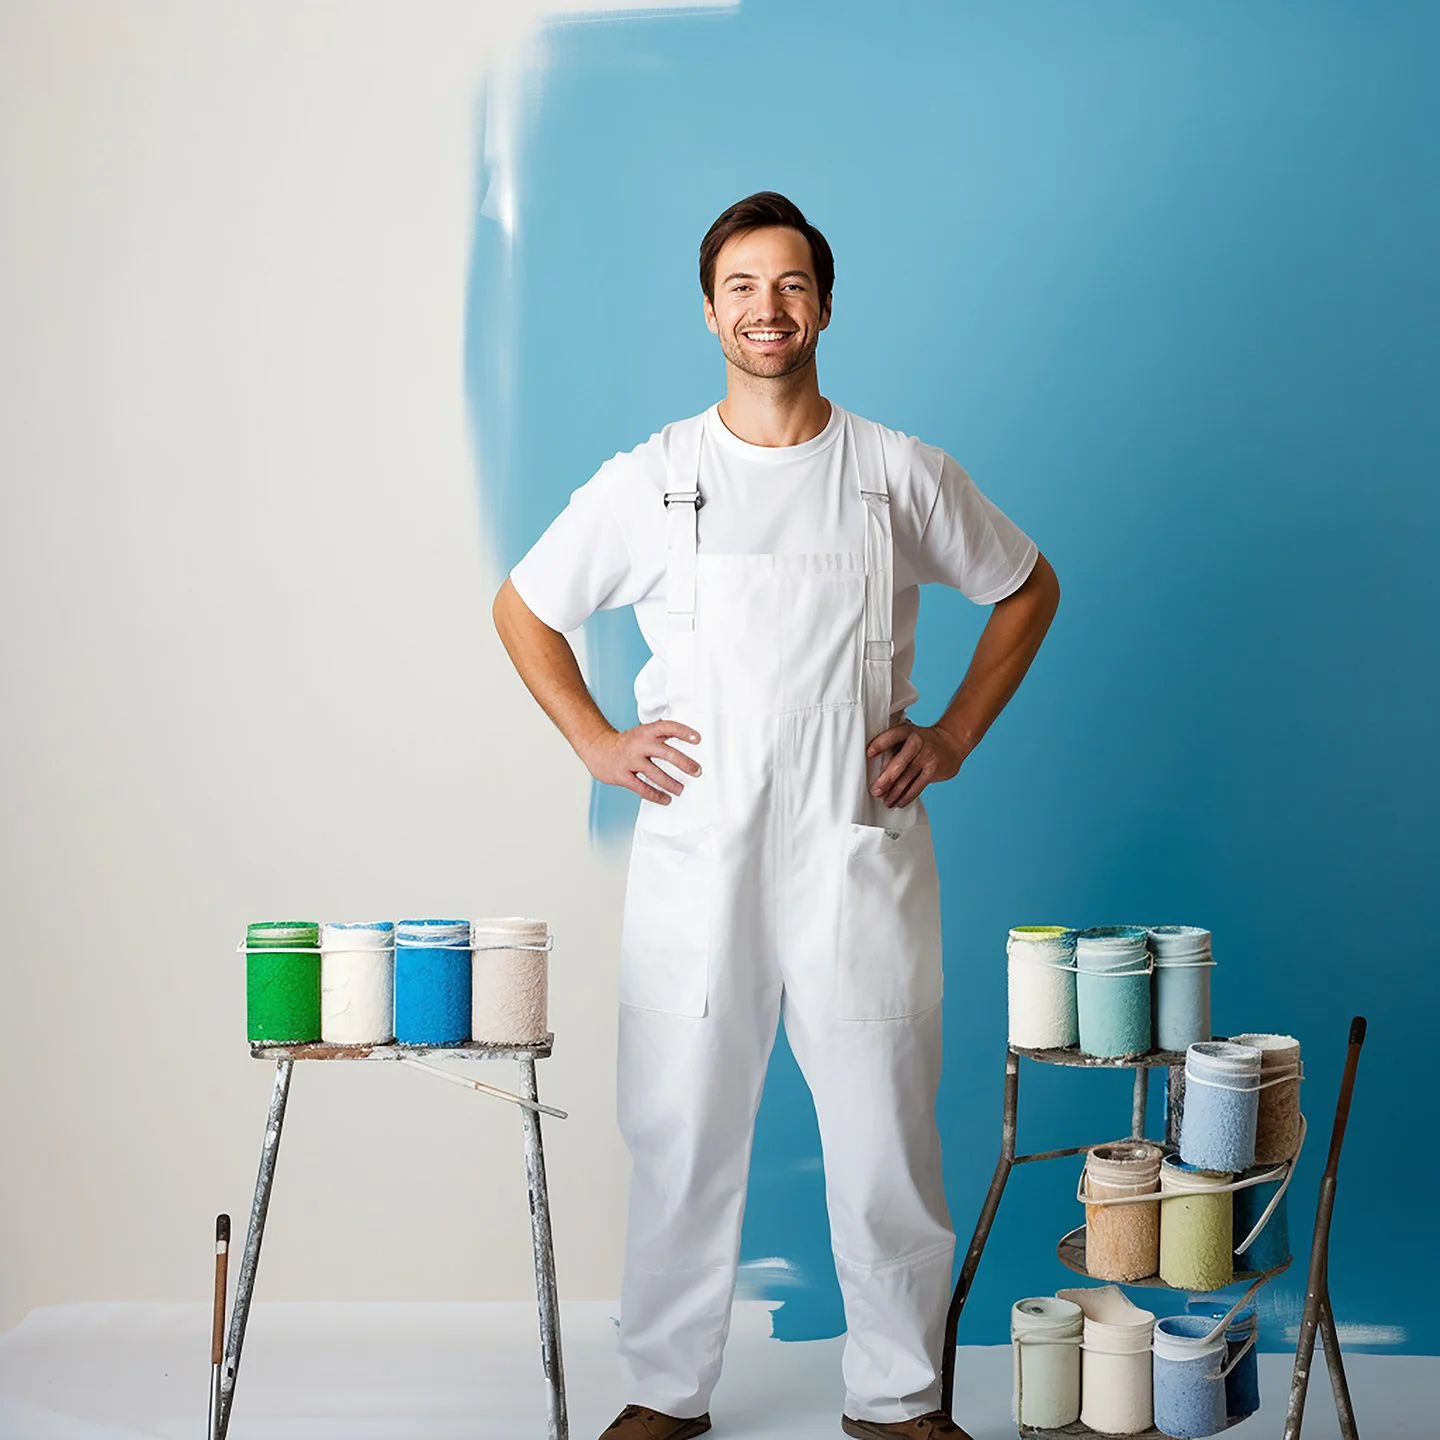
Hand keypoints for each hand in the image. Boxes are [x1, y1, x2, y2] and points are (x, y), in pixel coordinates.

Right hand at [578, 720, 701, 804]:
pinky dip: (656, 795)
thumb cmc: (627, 743)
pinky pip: (642, 788)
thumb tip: (688, 740)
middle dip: (685, 763)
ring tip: (681, 790)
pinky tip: (666, 799)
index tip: (698, 739)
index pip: (668, 727)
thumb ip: (661, 736)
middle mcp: (639, 744)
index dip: (683, 732)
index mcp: (646, 731)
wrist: (598, 748)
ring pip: (656, 774)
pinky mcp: (623, 776)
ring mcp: (630, 760)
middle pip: (667, 753)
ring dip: (672, 784)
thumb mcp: (642, 733)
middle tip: (697, 771)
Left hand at [866, 721, 962, 808]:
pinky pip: (917, 787)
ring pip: (907, 779)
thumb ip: (894, 746)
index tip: (868, 754)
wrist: (951, 742)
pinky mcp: (933, 770)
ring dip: (894, 793)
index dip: (880, 744)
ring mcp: (927, 757)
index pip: (891, 736)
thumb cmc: (923, 741)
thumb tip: (875, 769)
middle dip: (885, 780)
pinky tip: (899, 802)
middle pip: (899, 763)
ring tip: (885, 801)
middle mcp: (917, 742)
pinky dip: (906, 797)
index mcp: (907, 731)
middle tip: (875, 791)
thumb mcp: (909, 735)